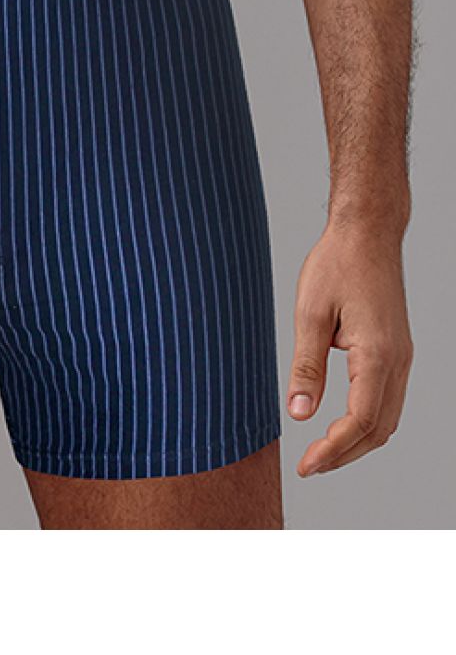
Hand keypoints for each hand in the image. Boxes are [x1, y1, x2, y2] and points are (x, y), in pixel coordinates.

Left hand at [287, 222, 412, 476]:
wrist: (368, 234)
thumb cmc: (336, 265)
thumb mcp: (310, 314)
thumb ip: (306, 366)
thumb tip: (299, 413)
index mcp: (377, 355)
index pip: (359, 422)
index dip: (333, 451)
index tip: (305, 466)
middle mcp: (398, 361)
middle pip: (378, 429)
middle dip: (345, 455)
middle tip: (309, 466)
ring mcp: (401, 356)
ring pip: (387, 418)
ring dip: (357, 442)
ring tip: (321, 452)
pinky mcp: (396, 350)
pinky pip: (388, 399)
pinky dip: (367, 421)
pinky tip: (341, 424)